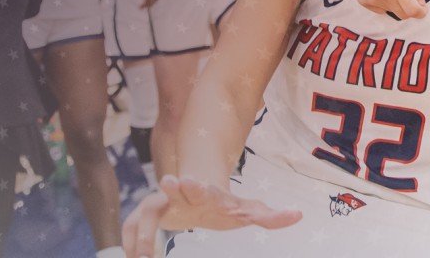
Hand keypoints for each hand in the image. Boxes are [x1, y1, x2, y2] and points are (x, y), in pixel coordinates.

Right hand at [122, 176, 300, 257]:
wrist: (196, 194)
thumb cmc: (225, 206)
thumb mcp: (248, 211)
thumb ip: (271, 216)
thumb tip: (299, 215)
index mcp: (208, 195)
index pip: (203, 188)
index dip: (197, 185)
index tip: (190, 179)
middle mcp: (183, 196)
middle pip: (176, 190)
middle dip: (173, 187)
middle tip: (170, 181)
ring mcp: (162, 204)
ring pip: (147, 211)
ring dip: (143, 228)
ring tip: (142, 254)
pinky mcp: (148, 215)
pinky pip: (132, 226)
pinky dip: (130, 240)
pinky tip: (131, 257)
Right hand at [351, 0, 426, 18]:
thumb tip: (421, 3)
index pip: (412, 11)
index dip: (421, 12)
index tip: (423, 8)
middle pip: (403, 15)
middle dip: (410, 9)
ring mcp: (370, 0)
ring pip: (391, 12)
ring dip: (397, 5)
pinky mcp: (362, 0)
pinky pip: (379, 9)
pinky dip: (384, 3)